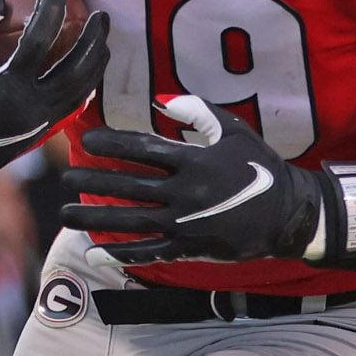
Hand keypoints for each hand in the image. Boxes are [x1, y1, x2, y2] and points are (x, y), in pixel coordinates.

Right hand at [0, 0, 110, 197]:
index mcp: (8, 87)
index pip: (38, 41)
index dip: (50, 12)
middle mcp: (32, 106)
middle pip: (76, 69)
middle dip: (93, 40)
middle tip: (101, 16)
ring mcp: (41, 122)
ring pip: (81, 89)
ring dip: (96, 63)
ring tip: (102, 41)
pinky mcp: (42, 132)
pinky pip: (74, 105)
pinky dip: (85, 85)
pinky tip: (86, 72)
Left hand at [59, 93, 327, 264]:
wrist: (290, 214)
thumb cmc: (261, 168)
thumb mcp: (236, 132)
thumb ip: (200, 113)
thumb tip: (163, 100)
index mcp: (194, 161)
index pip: (142, 150)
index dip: (111, 144)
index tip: (86, 141)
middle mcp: (185, 192)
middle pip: (128, 186)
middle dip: (93, 181)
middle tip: (65, 178)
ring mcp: (186, 222)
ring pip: (131, 220)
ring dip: (95, 218)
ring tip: (66, 214)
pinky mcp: (191, 247)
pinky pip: (151, 252)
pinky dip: (122, 254)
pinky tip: (96, 253)